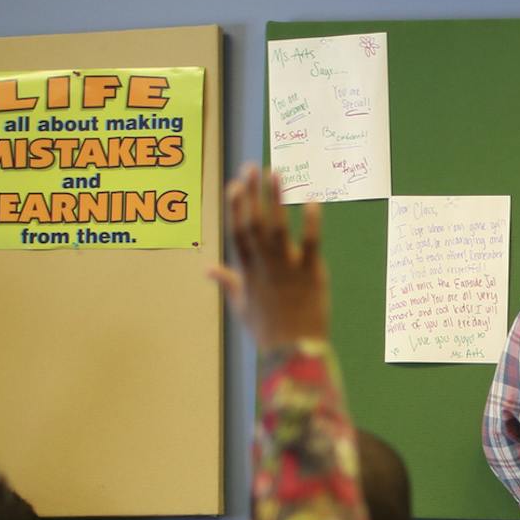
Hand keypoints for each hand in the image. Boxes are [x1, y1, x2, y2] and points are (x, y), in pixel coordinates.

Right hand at [210, 162, 328, 350]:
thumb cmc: (267, 330)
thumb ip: (227, 282)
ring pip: (278, 227)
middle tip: (253, 167)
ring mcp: (286, 268)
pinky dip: (311, 222)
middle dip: (252, 193)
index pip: (237, 232)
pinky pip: (310, 243)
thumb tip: (207, 270)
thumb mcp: (240, 306)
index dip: (235, 207)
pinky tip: (312, 202)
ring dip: (276, 199)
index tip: (234, 184)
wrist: (293, 352)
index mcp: (247, 271)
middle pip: (254, 222)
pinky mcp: (311, 274)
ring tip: (277, 173)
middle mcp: (263, 265)